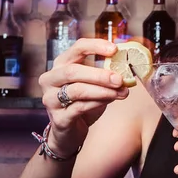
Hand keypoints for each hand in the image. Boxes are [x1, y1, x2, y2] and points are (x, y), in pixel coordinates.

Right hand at [37, 38, 128, 154]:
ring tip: (121, 92)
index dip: (96, 46)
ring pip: (77, 90)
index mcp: (61, 65)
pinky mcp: (58, 118)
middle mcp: (50, 79)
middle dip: (100, 74)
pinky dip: (97, 103)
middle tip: (120, 79)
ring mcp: (51, 99)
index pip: (77, 48)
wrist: (69, 131)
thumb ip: (105, 74)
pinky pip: (79, 108)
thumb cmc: (83, 102)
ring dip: (102, 91)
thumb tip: (127, 67)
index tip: (115, 49)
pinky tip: (110, 101)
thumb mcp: (93, 84)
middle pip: (73, 71)